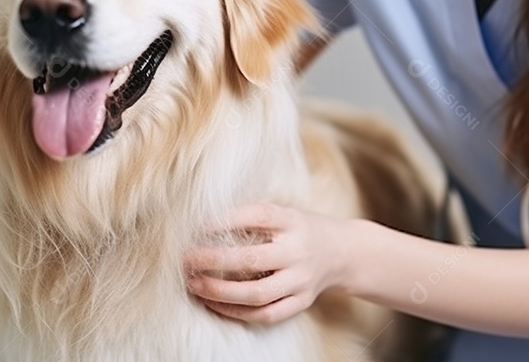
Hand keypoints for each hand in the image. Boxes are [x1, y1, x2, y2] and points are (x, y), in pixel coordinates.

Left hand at [184, 202, 350, 324]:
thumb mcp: (285, 213)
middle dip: (212, 261)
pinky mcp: (301, 302)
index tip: (195, 225)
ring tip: (193, 284)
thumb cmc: (301, 229)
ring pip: (256, 294)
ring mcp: (301, 280)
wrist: (343, 252)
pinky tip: (213, 303)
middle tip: (185, 259)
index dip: (224, 220)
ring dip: (219, 292)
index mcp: (293, 221)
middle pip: (252, 260)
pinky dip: (236, 312)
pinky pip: (265, 314)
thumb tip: (203, 221)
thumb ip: (253, 218)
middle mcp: (298, 251)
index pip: (257, 216)